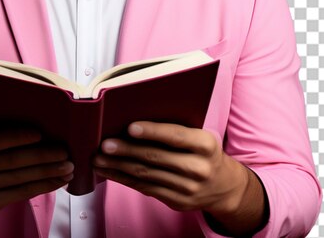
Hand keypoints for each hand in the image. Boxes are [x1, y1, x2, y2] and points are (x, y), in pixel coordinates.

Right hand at [0, 128, 73, 228]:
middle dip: (42, 157)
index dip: (17, 137)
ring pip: (21, 179)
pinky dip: (43, 186)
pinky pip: (22, 194)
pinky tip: (58, 181)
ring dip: (48, 173)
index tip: (39, 133)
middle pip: (13, 162)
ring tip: (68, 167)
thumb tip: (31, 121)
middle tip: (64, 151)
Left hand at [92, 121, 247, 216]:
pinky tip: (110, 172)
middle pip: (156, 158)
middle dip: (126, 151)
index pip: (176, 136)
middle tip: (104, 144)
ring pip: (146, 175)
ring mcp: (188, 189)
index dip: (152, 131)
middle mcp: (198, 168)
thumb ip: (176, 128)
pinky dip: (124, 179)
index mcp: (205, 144)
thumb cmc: (204, 151)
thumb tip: (135, 120)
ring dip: (118, 167)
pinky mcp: (177, 202)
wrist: (224, 186)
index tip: (130, 127)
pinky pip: (146, 189)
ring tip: (98, 159)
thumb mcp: (200, 135)